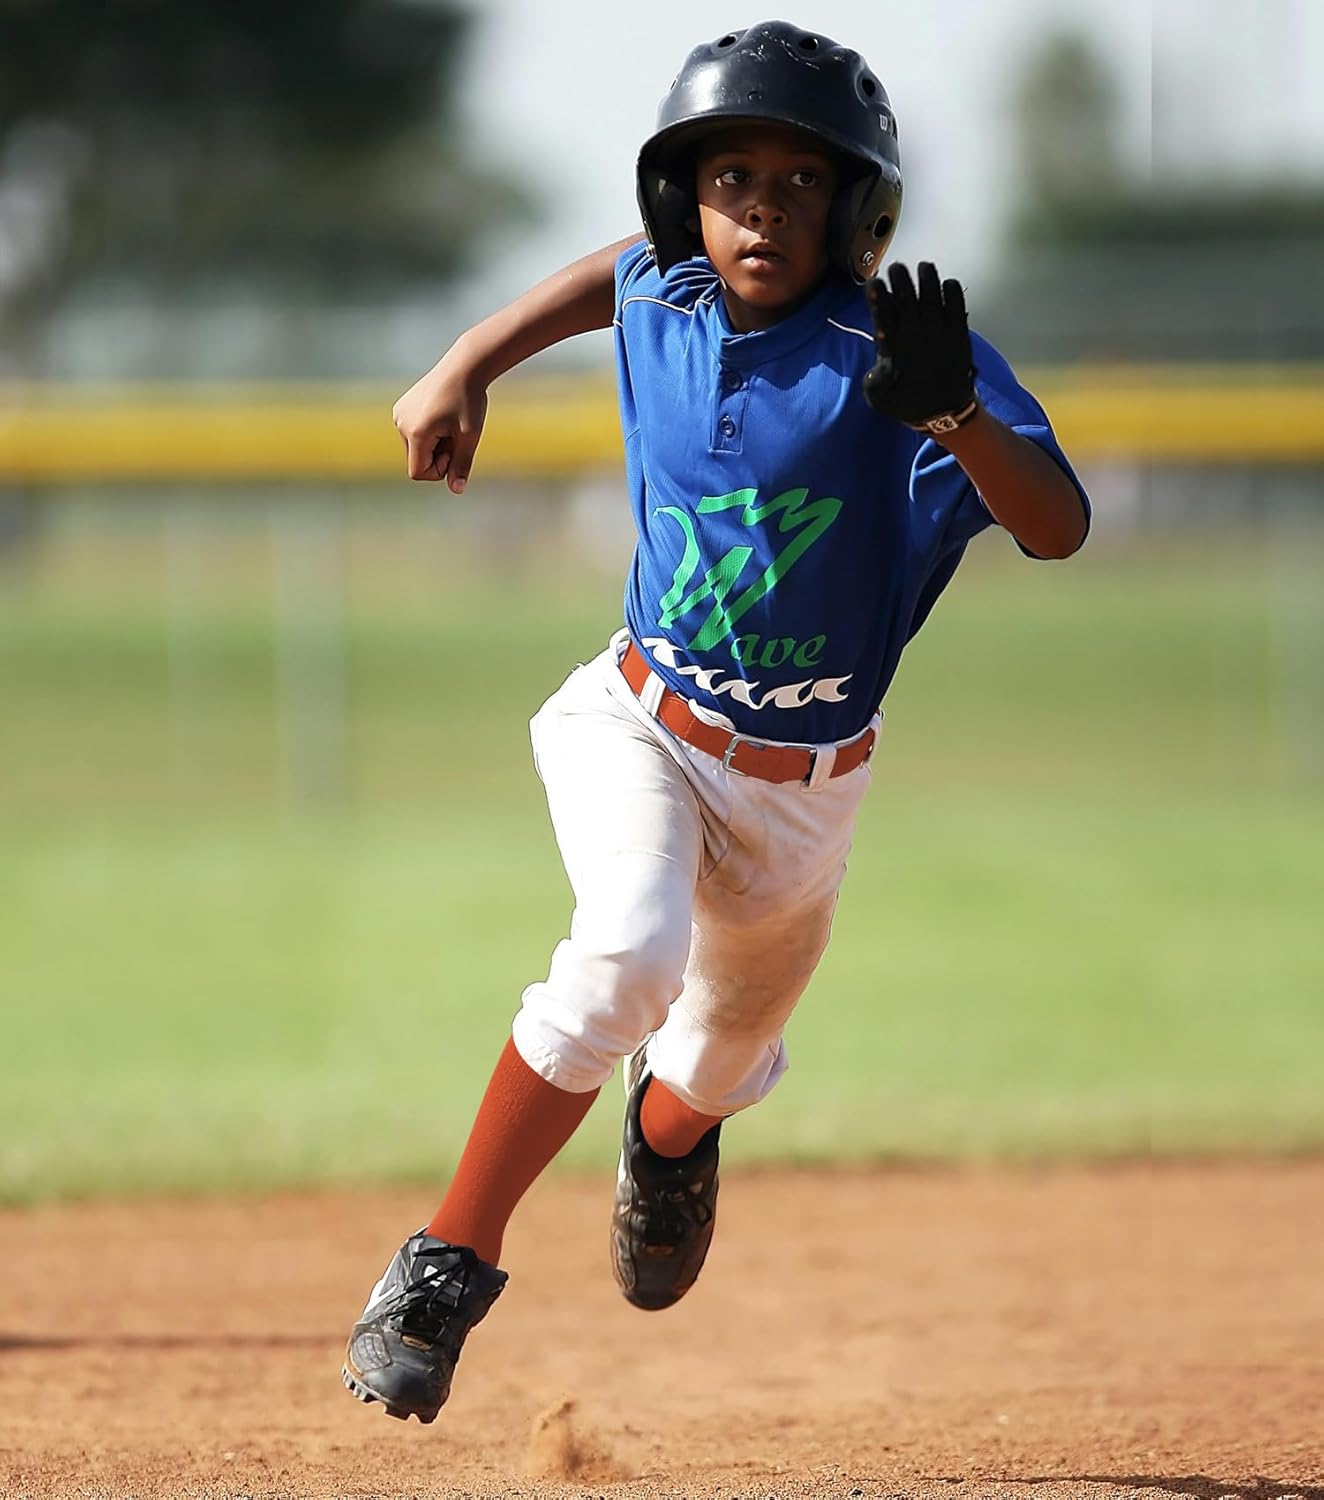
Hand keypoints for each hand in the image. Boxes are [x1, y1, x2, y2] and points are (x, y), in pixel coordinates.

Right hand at [392, 352, 488, 488]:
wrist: (464, 367)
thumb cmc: (469, 401)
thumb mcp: (469, 436)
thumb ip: (462, 464)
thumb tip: (457, 490)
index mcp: (416, 433)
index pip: (418, 473)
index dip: (439, 471)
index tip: (454, 451)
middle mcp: (402, 424)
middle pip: (417, 461)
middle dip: (438, 456)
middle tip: (456, 435)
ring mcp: (399, 414)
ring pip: (416, 448)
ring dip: (435, 444)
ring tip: (450, 424)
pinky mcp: (401, 408)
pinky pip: (414, 433)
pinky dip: (429, 432)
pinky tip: (442, 415)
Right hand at [863, 262, 976, 432]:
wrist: (945, 415)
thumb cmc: (908, 404)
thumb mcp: (879, 398)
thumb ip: (873, 379)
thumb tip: (874, 363)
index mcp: (895, 351)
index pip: (884, 317)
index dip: (879, 298)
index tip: (874, 282)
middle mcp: (917, 338)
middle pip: (908, 300)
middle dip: (901, 280)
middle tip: (897, 267)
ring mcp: (940, 334)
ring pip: (933, 298)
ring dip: (928, 280)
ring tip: (924, 266)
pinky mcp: (959, 335)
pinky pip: (957, 307)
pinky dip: (952, 293)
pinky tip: (947, 283)